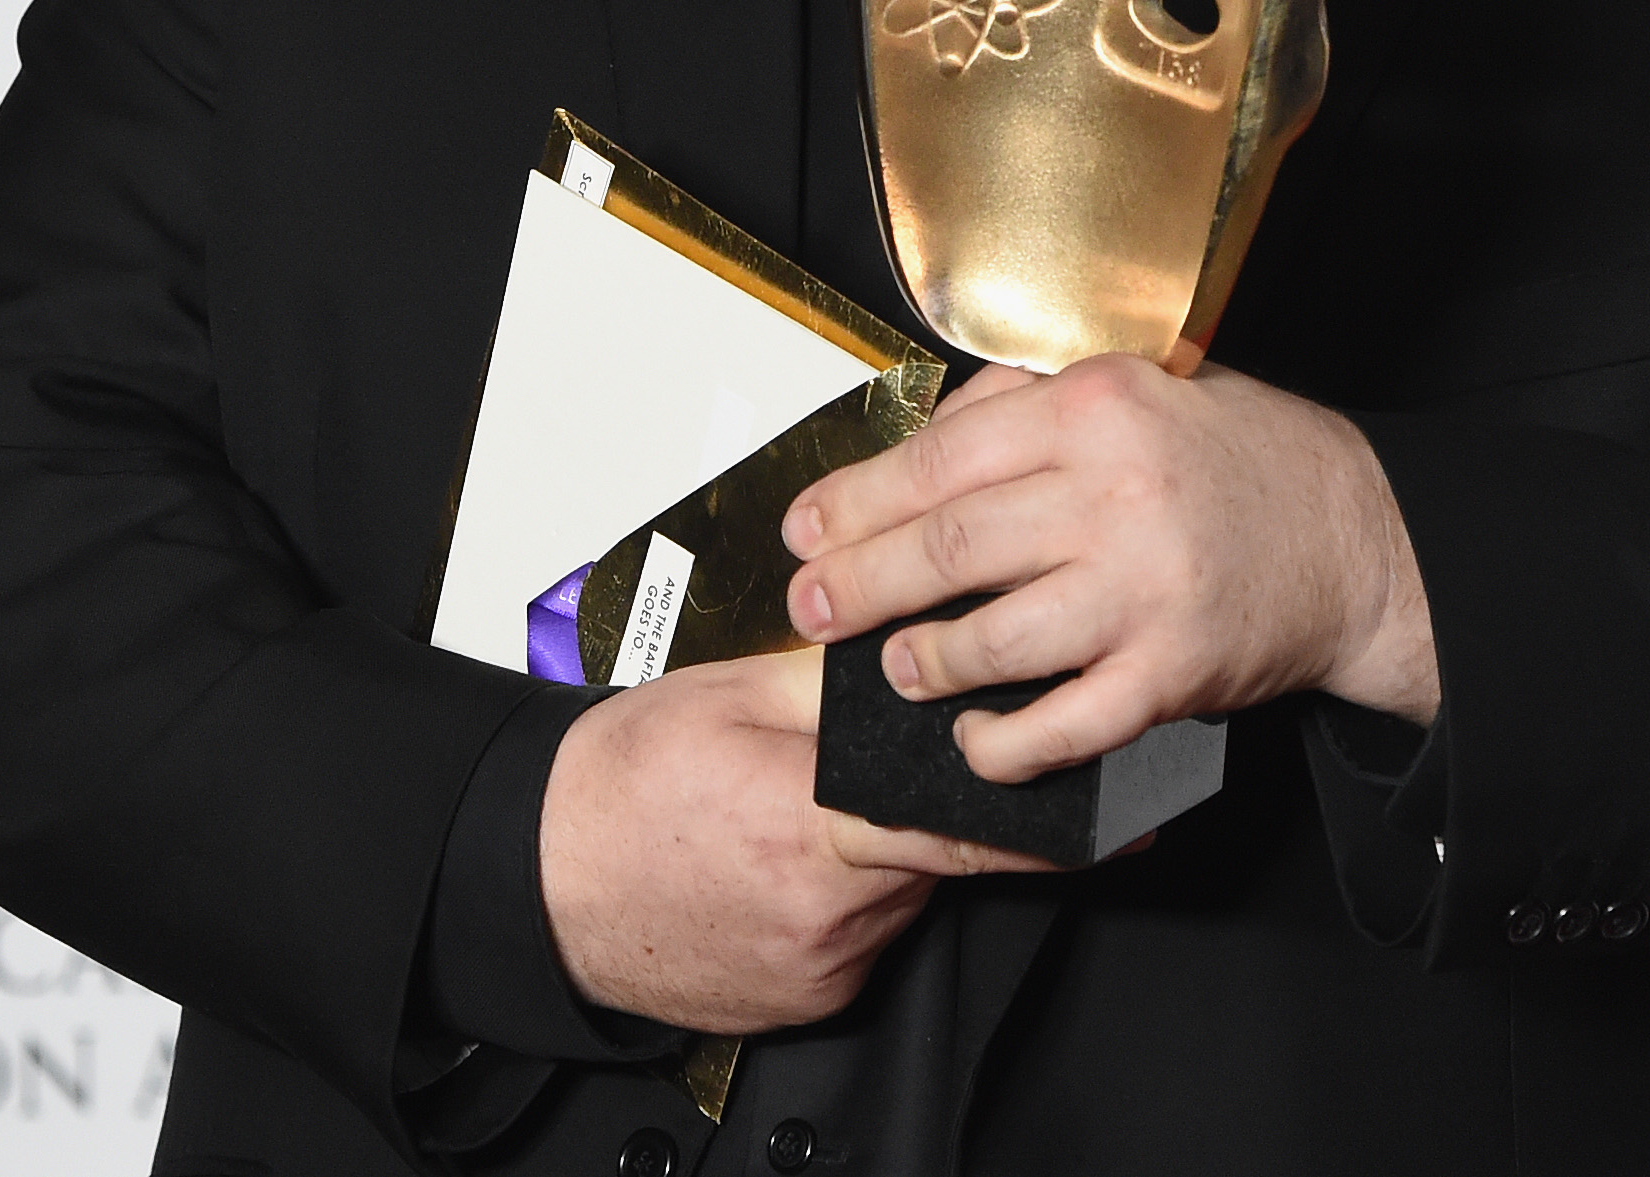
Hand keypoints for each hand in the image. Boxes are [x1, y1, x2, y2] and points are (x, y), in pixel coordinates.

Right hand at [536, 647, 1058, 1033]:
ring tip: (795, 815)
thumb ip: (836, 679)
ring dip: (881, 853)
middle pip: (933, 852)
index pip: (964, 827)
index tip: (1113, 817)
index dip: (1043, 821)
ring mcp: (818, 968)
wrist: (536, 879)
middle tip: (846, 776)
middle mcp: (825, 914)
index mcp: (810, 827)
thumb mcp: (728, 697)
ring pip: (901, 895)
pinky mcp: (808, 1001)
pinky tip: (782, 865)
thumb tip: (920, 648)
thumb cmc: (615, 788)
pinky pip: (862, 939)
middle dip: (920, 807)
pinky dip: (848, 899)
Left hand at [781, 359, 1438, 783]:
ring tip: (897, 665)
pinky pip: (1062, 725)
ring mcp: (1145, 589)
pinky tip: (973, 742)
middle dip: (859, 585)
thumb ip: (1023, 407)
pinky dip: (1003, 744)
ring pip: (993, 640)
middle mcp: (1115, 493)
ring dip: (924, 662)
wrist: (1352, 536)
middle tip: (813, 608)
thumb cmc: (1231, 459)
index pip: (939, 460)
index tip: (806, 529)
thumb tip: (915, 445)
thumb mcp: (1133, 387)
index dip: (855, 501)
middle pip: (948, 550)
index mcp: (1094, 408)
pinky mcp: (1172, 672)